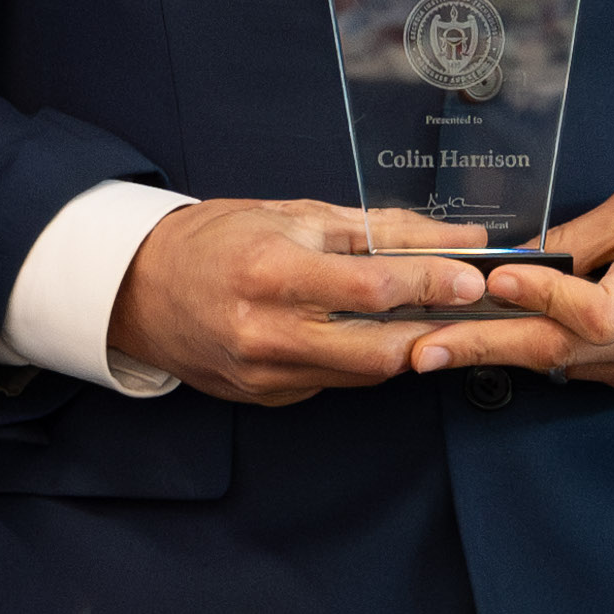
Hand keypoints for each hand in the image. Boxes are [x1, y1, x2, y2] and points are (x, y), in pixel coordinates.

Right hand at [106, 197, 494, 404]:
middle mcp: (267, 333)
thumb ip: (382, 230)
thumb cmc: (215, 241)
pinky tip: (361, 335)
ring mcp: (266, 374)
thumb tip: (456, 239)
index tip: (472, 279)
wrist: (141, 289)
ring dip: (402, 347)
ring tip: (422, 317)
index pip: (373, 289)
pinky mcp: (267, 397)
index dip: (432, 285)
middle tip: (462, 310)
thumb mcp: (297, 216)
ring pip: (363, 373)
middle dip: (433, 332)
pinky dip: (359, 361)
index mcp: (272, 273)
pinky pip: (334, 383)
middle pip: (379, 352)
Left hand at [394, 187, 613, 396]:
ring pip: (564, 367)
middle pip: (559, 352)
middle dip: (482, 348)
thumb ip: (586, 233)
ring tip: (436, 342)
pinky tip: (502, 341)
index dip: (542, 298)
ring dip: (500, 354)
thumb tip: (524, 254)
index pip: (595, 310)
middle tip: (421, 349)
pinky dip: (542, 355)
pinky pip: (585, 372)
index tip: (496, 280)